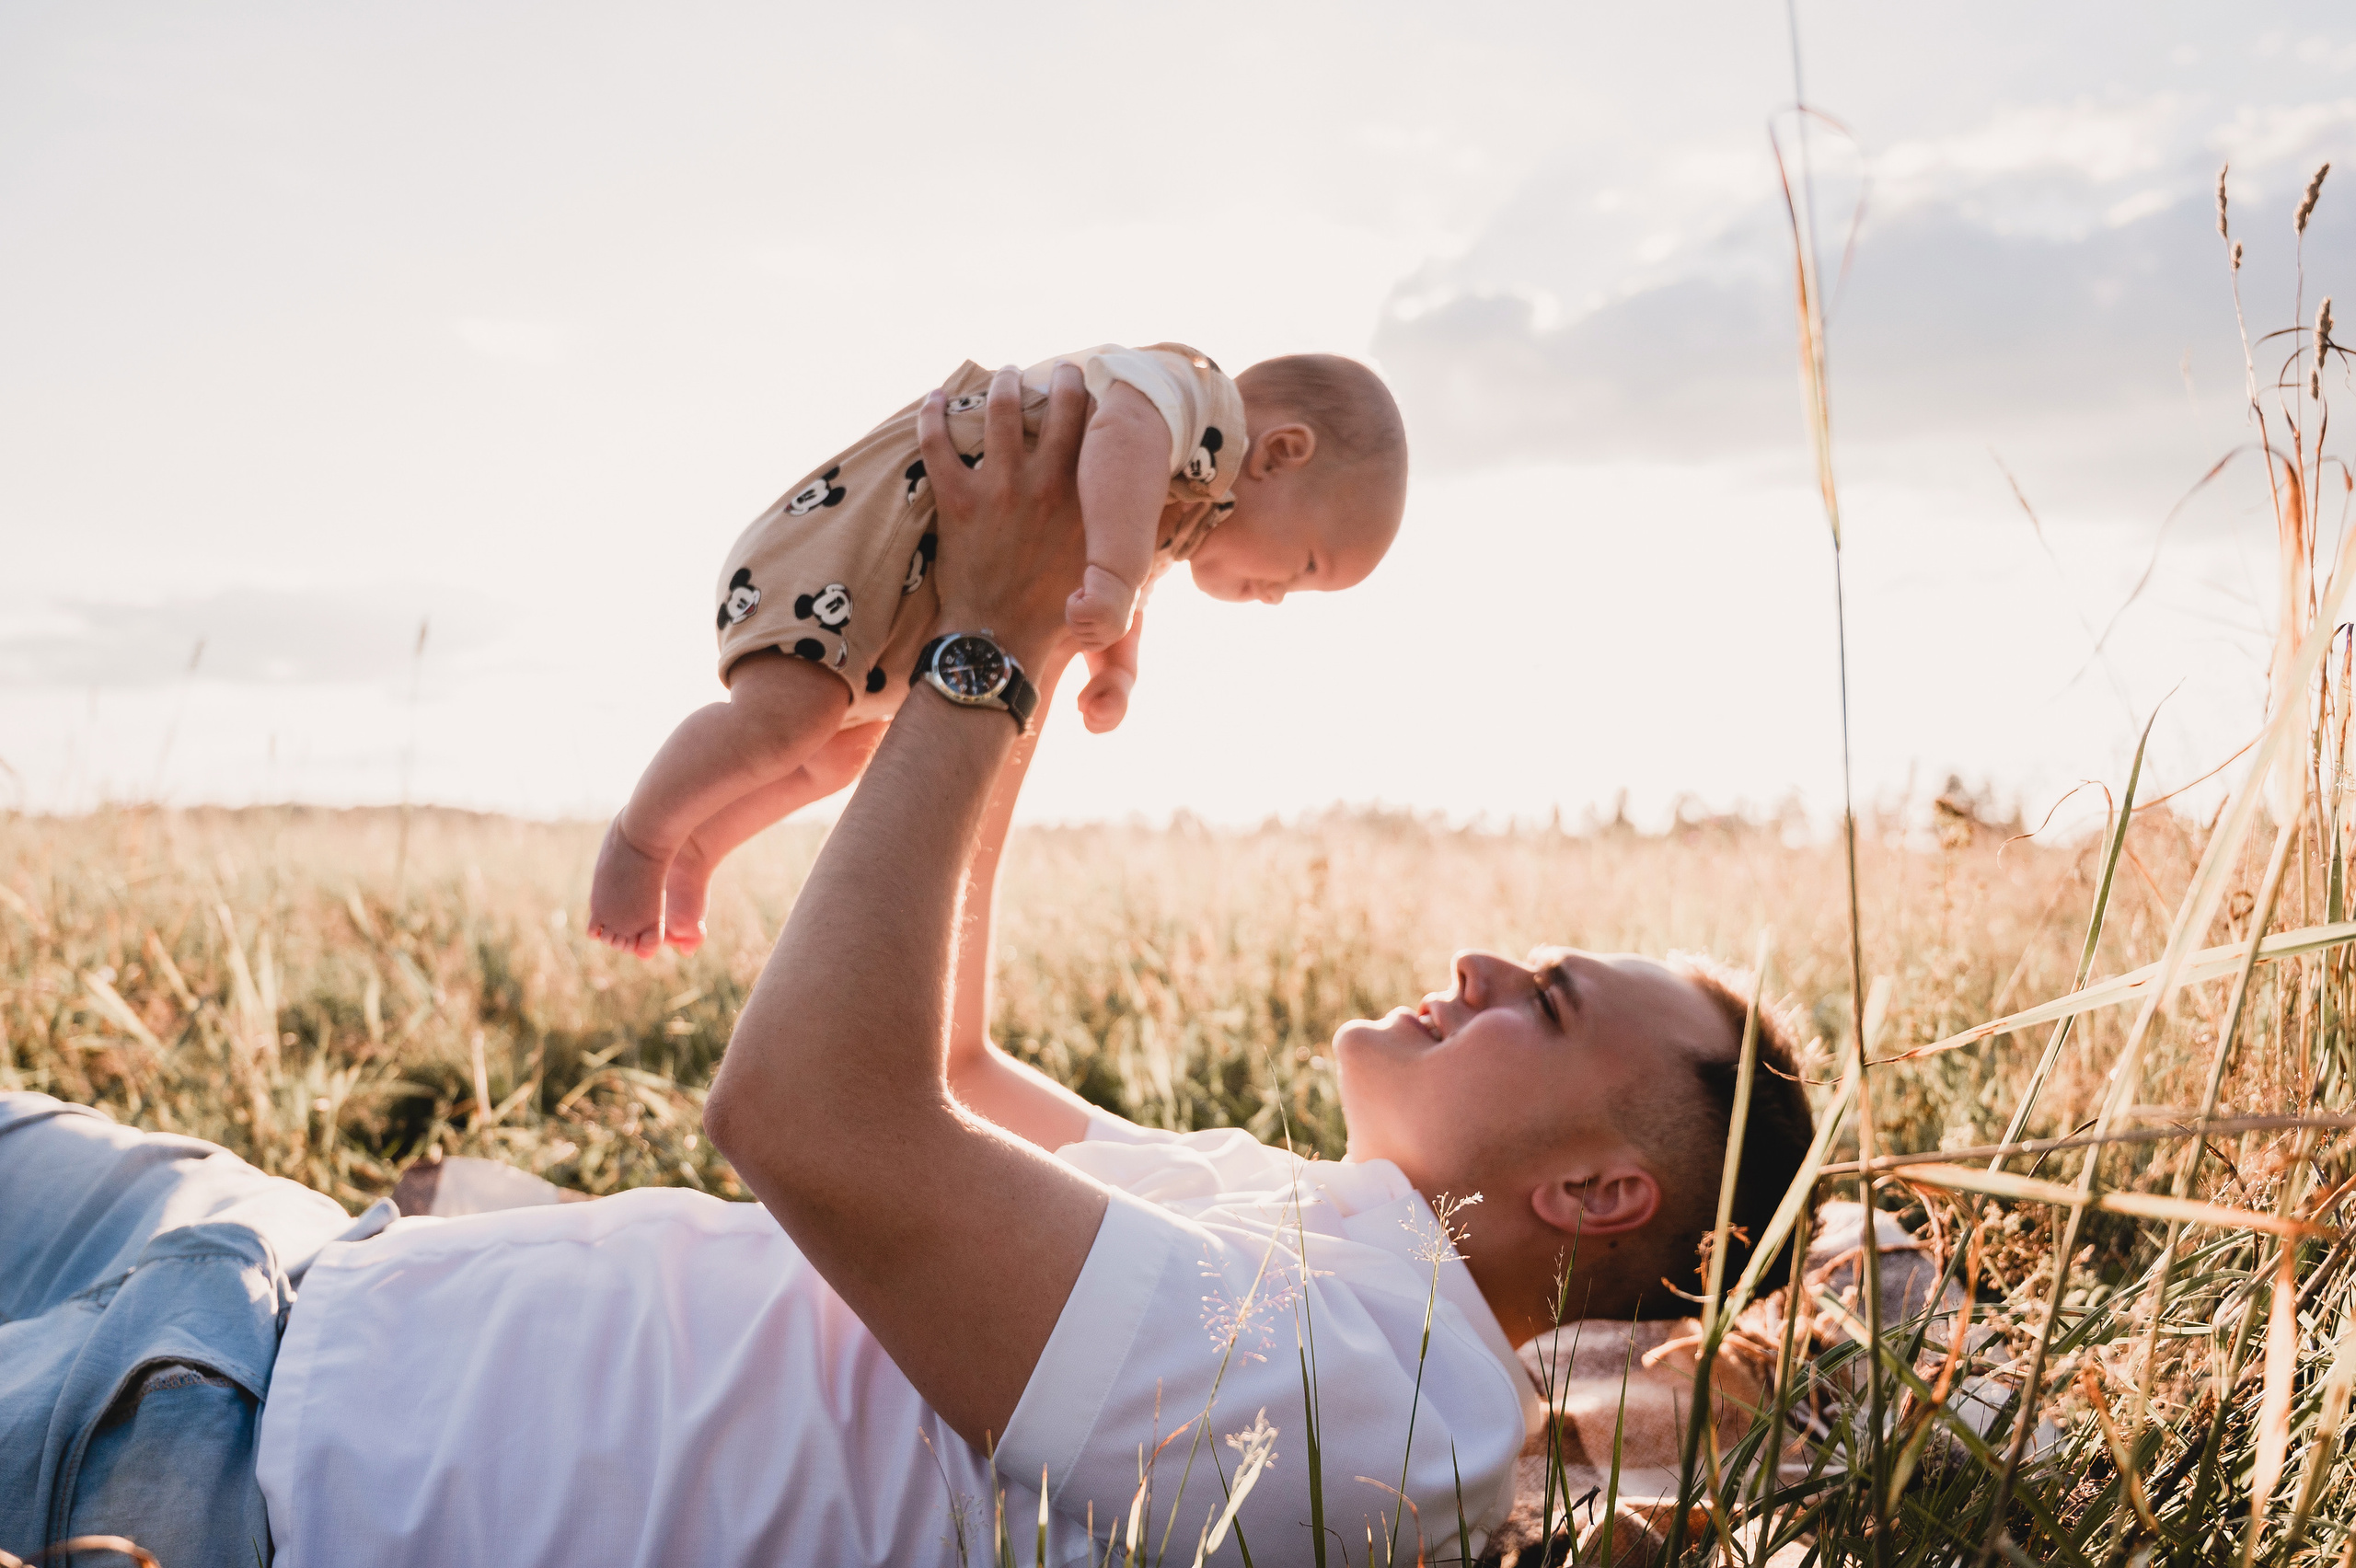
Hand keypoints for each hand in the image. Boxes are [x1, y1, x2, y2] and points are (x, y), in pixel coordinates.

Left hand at [916, 362, 1090, 672]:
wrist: (1003, 640)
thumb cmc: (1057, 613)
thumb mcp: (1107, 572)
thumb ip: (1120, 538)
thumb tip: (1137, 517)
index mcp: (1087, 498)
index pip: (1100, 429)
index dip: (1099, 401)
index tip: (1099, 388)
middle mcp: (1049, 483)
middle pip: (1059, 405)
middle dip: (1062, 379)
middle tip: (1060, 370)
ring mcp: (1001, 488)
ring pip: (1001, 410)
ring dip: (1004, 385)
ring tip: (1006, 375)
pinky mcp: (958, 501)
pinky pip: (938, 442)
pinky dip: (934, 414)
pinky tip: (936, 398)